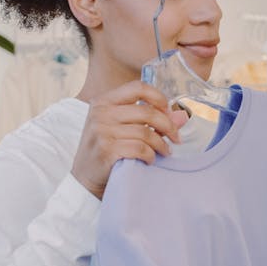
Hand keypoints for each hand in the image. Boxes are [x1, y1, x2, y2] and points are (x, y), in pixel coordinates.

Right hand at [71, 81, 188, 199]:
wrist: (84, 177)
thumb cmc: (106, 149)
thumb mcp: (123, 128)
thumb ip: (152, 120)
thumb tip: (182, 116)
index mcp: (104, 101)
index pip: (137, 87)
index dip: (158, 97)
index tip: (168, 111)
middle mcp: (101, 113)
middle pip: (147, 112)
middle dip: (168, 126)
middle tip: (176, 138)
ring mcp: (101, 131)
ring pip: (146, 133)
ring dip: (161, 144)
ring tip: (165, 151)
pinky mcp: (106, 150)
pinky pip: (140, 149)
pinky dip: (151, 155)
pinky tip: (150, 159)